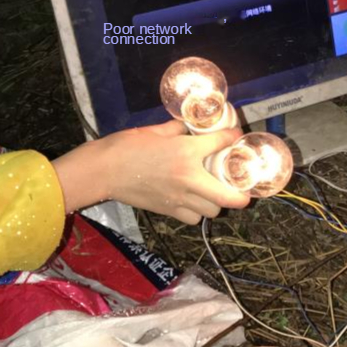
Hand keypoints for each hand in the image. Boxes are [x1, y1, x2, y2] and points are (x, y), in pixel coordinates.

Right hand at [52, 122, 250, 222]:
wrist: (103, 170)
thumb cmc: (126, 146)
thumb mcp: (156, 131)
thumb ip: (177, 130)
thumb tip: (190, 128)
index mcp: (186, 152)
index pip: (222, 144)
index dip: (233, 139)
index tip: (236, 138)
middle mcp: (189, 178)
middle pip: (228, 196)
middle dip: (241, 195)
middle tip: (243, 189)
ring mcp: (179, 198)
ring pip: (213, 210)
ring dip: (217, 203)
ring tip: (214, 193)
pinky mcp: (168, 211)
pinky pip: (193, 218)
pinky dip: (197, 212)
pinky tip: (193, 202)